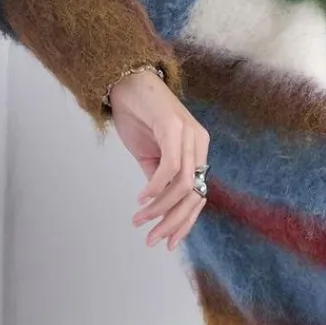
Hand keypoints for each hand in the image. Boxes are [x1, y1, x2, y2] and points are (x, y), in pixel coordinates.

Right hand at [108, 68, 210, 249]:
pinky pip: (170, 168)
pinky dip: (156, 188)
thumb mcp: (150, 155)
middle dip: (173, 223)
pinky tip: (141, 198)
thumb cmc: (138, 116)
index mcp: (197, 152)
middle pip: (195, 195)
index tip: (167, 242)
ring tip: (140, 219)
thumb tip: (159, 207)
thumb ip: (158, 179)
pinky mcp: (174, 127)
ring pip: (184, 186)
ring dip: (160, 208)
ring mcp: (190, 135)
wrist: (126, 82)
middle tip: (152, 239)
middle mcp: (199, 144)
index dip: (184, 222)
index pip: (198, 196)